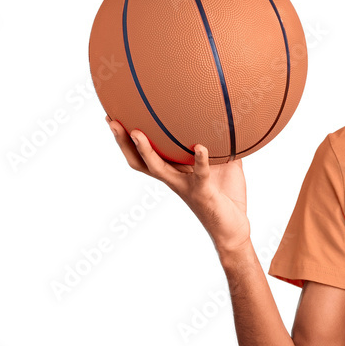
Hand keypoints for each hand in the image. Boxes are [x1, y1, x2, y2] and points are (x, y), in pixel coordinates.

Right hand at [107, 116, 250, 254]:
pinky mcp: (203, 192)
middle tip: (111, 121)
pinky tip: (201, 147)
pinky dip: (200, 160)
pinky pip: (200, 174)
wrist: (233, 229)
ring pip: (157, 168)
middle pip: (140, 160)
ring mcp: (185, 186)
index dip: (128, 139)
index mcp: (175, 172)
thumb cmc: (226, 196)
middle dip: (123, 142)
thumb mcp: (223, 165)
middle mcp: (174, 179)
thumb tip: (227, 120)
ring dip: (145, 151)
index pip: (145, 154)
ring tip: (137, 133)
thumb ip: (222, 146)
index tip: (113, 117)